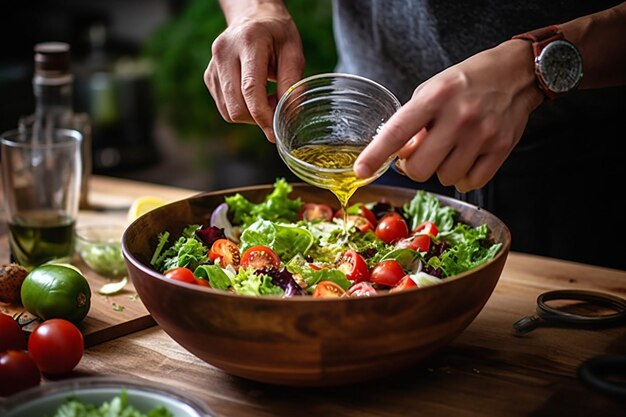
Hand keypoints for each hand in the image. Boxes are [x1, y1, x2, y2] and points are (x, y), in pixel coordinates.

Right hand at [204, 2, 304, 141]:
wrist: (253, 17)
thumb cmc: (277, 34)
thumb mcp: (294, 52)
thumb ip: (292, 83)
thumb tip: (289, 116)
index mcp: (248, 42)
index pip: (250, 89)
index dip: (263, 116)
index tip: (276, 131)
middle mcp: (224, 53)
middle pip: (236, 106)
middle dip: (258, 118)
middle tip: (276, 109)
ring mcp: (212, 65)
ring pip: (228, 111)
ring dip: (250, 115)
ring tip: (267, 98)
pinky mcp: (209, 76)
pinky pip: (224, 107)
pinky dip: (241, 109)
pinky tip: (253, 95)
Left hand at [354, 40, 544, 191]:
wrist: (515, 74)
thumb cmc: (464, 83)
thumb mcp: (431, 90)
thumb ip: (412, 121)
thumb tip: (398, 156)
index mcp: (435, 97)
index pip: (398, 131)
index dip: (376, 154)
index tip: (360, 170)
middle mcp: (459, 116)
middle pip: (420, 168)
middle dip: (414, 167)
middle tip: (421, 154)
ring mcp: (482, 134)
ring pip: (445, 178)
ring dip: (442, 170)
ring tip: (451, 148)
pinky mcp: (501, 149)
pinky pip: (470, 182)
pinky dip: (464, 177)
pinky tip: (467, 157)